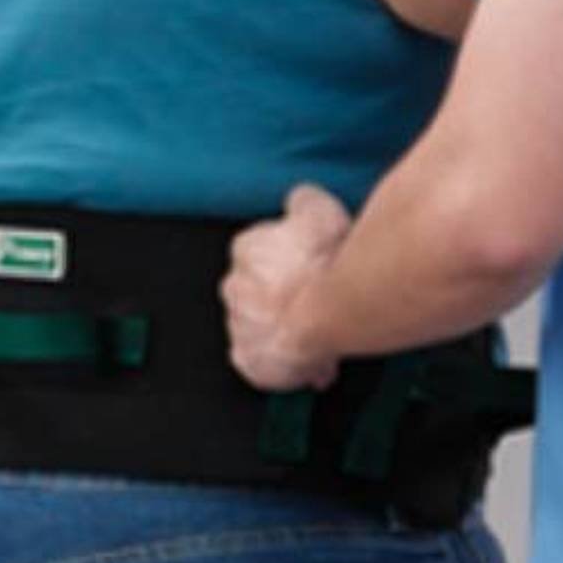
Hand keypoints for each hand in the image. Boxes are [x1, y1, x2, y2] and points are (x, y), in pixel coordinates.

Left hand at [220, 184, 350, 390]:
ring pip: (259, 326)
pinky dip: (278, 361)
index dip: (289, 263)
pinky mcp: (248, 360)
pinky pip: (259, 360)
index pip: (260, 251)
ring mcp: (239, 325)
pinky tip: (305, 361)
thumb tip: (299, 200)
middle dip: (280, 297)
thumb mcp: (320, 210)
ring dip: (282, 329)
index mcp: (246, 249)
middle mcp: (234, 287)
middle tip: (314, 303)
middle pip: (257, 291)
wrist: (327, 315)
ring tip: (316, 336)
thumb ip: (304, 202)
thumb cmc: (323, 265)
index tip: (308, 270)